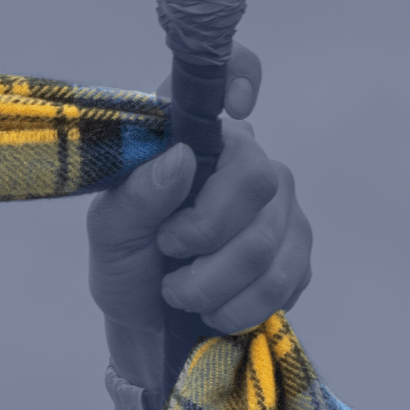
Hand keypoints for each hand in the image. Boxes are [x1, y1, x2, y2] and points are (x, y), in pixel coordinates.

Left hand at [86, 46, 311, 392]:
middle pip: (256, 178)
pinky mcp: (299, 251)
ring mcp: (281, 205)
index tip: (234, 108)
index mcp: (195, 140)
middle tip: (169, 254)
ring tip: (180, 293)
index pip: (229, 76)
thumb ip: (134, 198)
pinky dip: (238, 305)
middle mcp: (247, 161)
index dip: (239, 75)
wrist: (154, 333)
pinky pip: (283, 277)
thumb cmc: (129, 270)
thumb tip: (180, 157)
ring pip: (266, 240)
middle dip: (204, 233)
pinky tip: (215, 310)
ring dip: (212, 283)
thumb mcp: (110, 237)